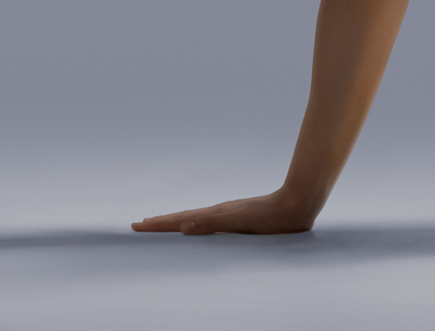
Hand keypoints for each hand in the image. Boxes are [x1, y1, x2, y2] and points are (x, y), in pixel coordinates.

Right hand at [131, 190, 315, 235]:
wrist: (296, 205)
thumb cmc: (271, 217)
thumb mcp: (239, 221)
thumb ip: (213, 223)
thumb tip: (184, 226)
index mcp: (215, 215)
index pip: (180, 221)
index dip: (159, 225)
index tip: (138, 225)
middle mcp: (219, 214)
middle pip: (183, 218)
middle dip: (162, 223)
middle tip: (141, 224)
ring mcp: (228, 215)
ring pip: (195, 219)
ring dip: (177, 223)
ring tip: (162, 225)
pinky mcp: (239, 219)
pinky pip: (209, 223)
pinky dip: (195, 225)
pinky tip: (199, 229)